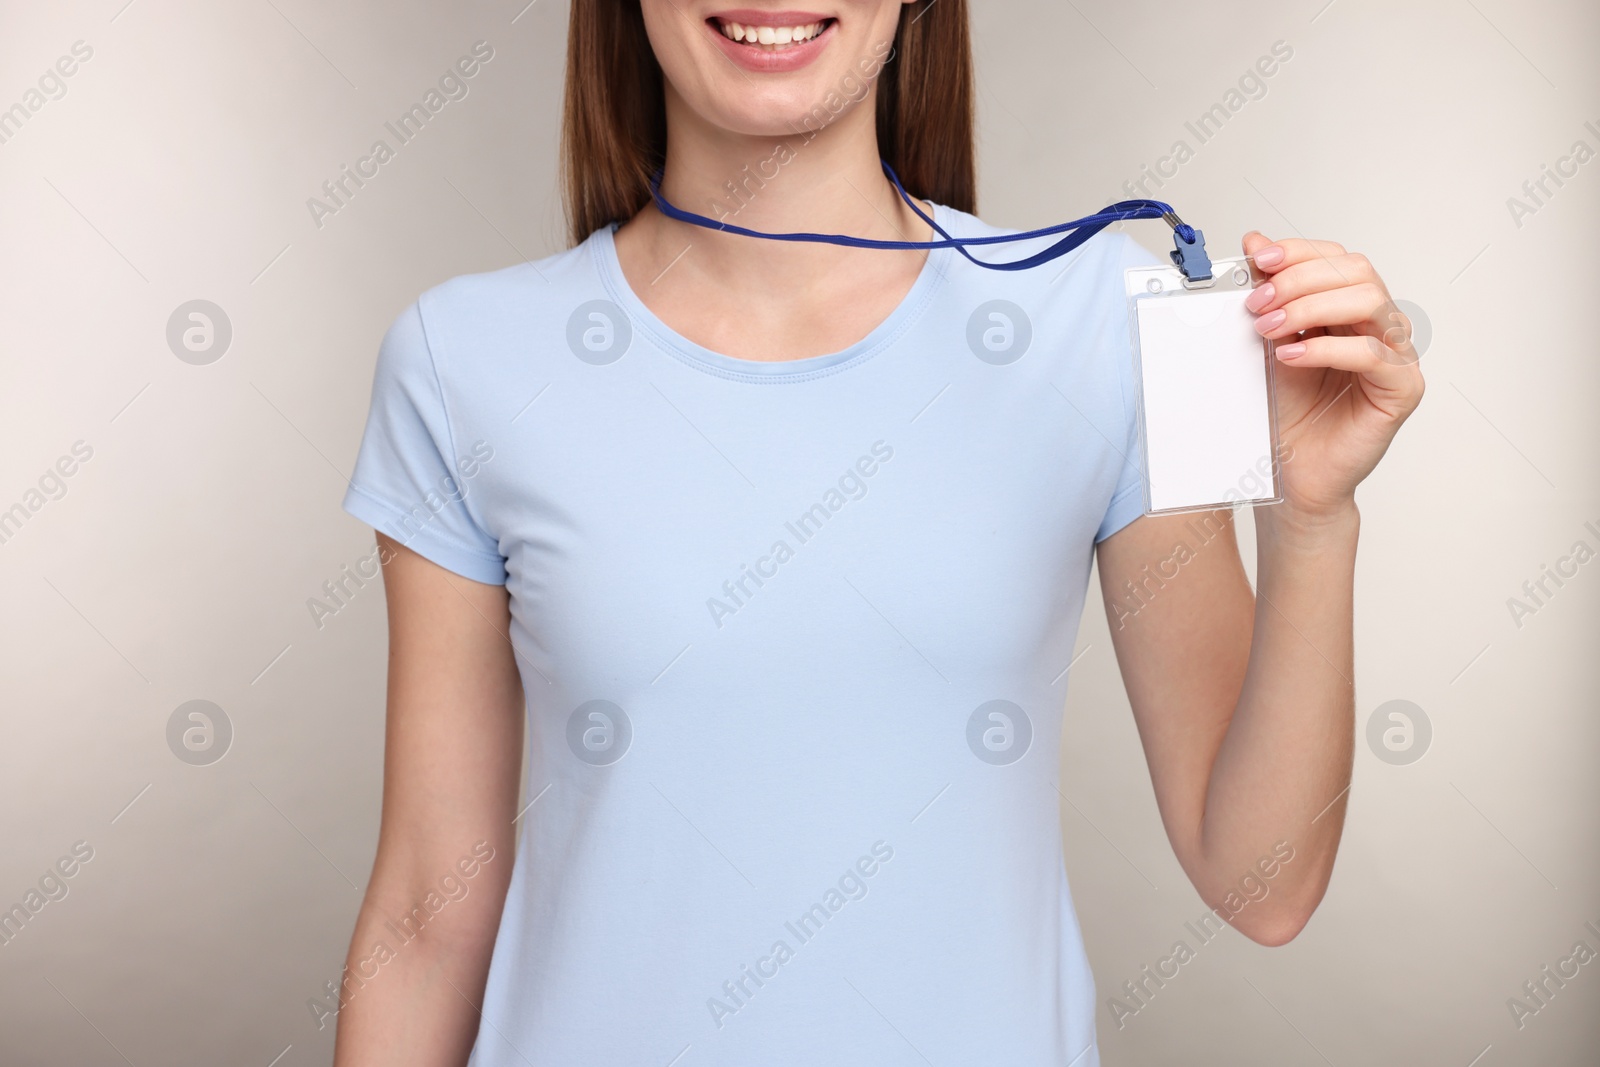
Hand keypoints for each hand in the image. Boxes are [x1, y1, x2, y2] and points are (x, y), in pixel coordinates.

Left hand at [1240, 232, 1424, 524]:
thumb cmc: (1289, 412)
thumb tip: (1254, 241)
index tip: (1256, 259)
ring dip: (1311, 308)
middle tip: (1258, 303)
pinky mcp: (1402, 388)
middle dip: (1299, 280)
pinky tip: (1292, 355)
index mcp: (1352, 309)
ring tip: (1270, 329)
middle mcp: (1380, 325)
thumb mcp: (1269, 343)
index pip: (1336, 260)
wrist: (1295, 472)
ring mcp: (1397, 355)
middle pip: (1356, 272)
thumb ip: (1268, 294)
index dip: (1298, 253)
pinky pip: (1371, 354)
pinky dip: (1326, 348)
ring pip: (1368, 303)